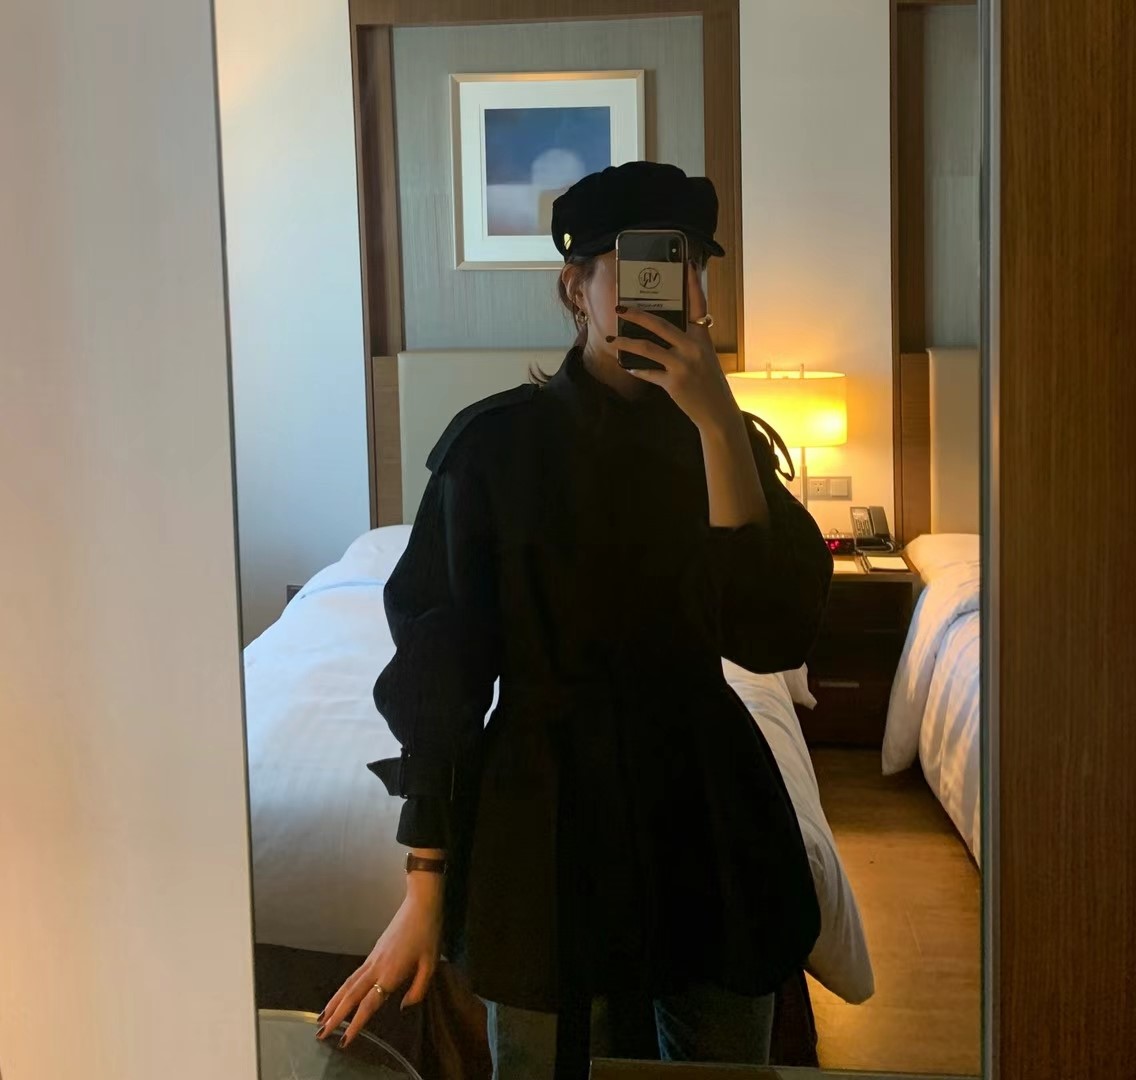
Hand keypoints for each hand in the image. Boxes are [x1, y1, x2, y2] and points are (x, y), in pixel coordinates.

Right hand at [315, 887, 442, 1047]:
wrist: (420, 904)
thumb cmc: (428, 933)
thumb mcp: (431, 963)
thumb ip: (418, 989)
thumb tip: (403, 1007)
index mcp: (391, 972)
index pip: (369, 1003)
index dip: (356, 1022)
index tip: (345, 1040)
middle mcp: (376, 967)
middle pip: (351, 995)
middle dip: (335, 1016)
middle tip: (321, 1034)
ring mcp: (372, 958)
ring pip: (348, 984)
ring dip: (334, 1002)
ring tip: (321, 1018)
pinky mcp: (373, 952)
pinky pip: (354, 975)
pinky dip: (343, 989)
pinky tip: (341, 996)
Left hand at [609, 262, 740, 433]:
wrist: (718, 413)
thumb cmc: (710, 384)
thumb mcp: (705, 358)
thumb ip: (690, 343)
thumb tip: (665, 331)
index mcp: (703, 339)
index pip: (698, 305)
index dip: (692, 284)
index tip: (686, 264)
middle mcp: (693, 349)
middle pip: (661, 324)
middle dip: (637, 315)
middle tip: (620, 308)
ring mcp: (683, 366)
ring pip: (648, 348)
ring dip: (626, 343)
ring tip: (611, 339)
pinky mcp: (673, 383)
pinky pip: (648, 373)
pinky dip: (635, 368)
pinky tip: (625, 365)